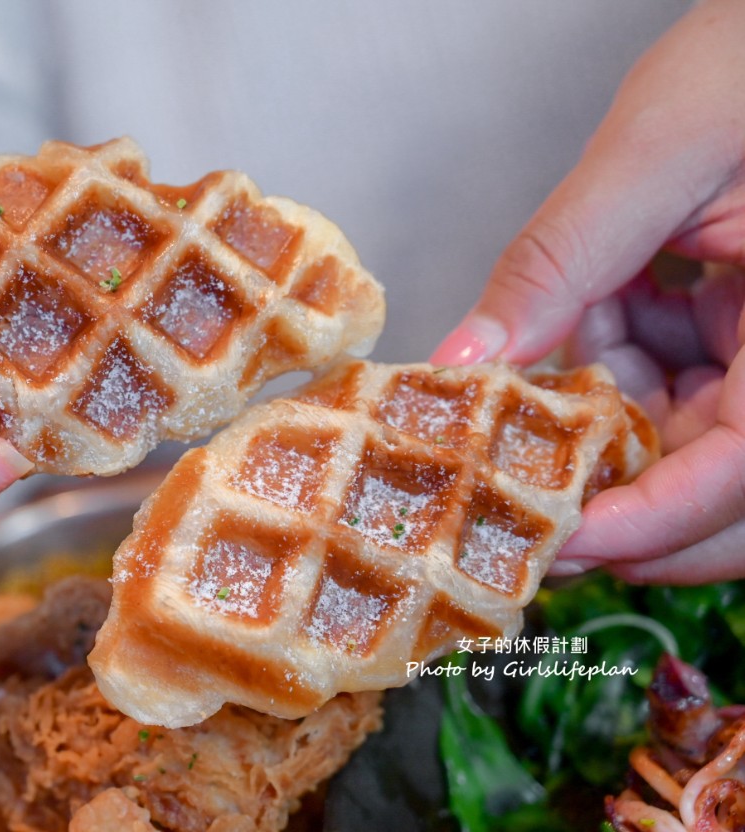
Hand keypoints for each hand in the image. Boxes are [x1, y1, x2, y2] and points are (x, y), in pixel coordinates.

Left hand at [431, 0, 744, 584]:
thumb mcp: (657, 152)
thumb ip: (560, 263)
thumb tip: (467, 362)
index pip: (743, 472)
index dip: (650, 522)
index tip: (554, 540)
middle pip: (719, 490)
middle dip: (617, 508)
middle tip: (510, 513)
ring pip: (686, 447)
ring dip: (597, 437)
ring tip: (516, 410)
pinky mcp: (736, 338)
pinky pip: (673, 393)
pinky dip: (607, 383)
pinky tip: (562, 345)